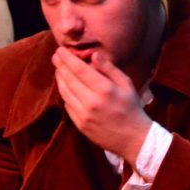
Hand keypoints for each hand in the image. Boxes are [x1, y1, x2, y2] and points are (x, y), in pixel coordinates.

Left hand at [52, 47, 151, 161]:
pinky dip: (65, 94)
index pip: (79, 70)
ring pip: (65, 93)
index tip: (60, 50)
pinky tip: (66, 86)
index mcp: (104, 90)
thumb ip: (109, 68)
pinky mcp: (80, 125)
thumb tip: (93, 55)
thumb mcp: (126, 84)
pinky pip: (68, 105)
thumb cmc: (131, 107)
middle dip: (60, 66)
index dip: (67, 59)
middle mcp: (91, 102)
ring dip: (60, 79)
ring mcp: (84, 115)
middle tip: (55, 56)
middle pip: (69, 80)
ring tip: (59, 69)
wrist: (133, 138)